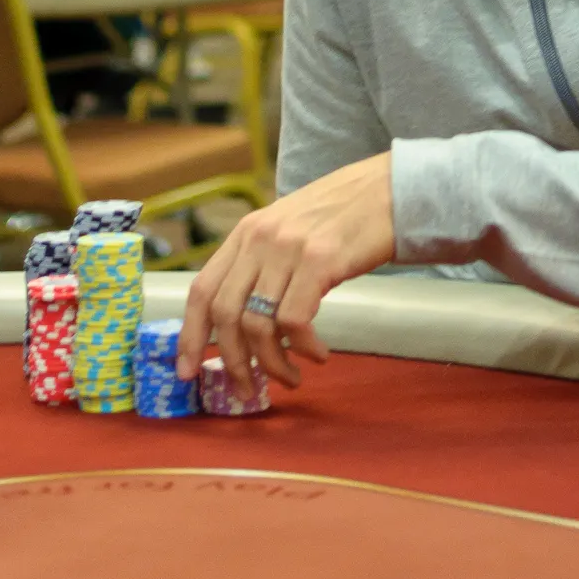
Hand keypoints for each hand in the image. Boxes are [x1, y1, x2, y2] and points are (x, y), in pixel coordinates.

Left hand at [176, 152, 394, 395]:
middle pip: (225, 314)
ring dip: (272, 364)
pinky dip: (303, 348)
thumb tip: (245, 323)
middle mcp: (260, 238)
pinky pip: (295, 321)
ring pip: (259, 325)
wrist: (391, 189)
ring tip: (292, 378)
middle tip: (247, 389)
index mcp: (246, 232)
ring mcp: (289, 248)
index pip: (201, 290)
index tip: (187, 371)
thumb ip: (263, 264)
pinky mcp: (320, 261)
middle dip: (233, 362)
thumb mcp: (289, 230)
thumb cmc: (344, 214)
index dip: (190, 335)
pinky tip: (319, 354)